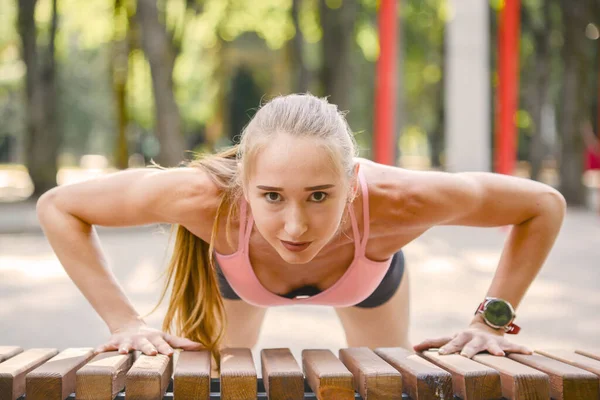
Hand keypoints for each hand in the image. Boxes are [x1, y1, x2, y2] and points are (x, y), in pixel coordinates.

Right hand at [94, 321, 203, 355]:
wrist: (129, 326)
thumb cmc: (152, 336)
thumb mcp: (166, 337)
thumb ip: (182, 342)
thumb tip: (201, 346)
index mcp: (155, 339)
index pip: (163, 344)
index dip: (166, 349)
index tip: (170, 354)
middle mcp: (141, 340)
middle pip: (146, 345)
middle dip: (149, 349)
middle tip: (152, 353)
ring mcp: (127, 341)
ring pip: (126, 345)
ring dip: (125, 348)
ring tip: (124, 352)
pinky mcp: (113, 343)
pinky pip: (105, 346)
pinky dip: (101, 349)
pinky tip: (95, 353)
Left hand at [413, 322, 531, 358]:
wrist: (485, 326)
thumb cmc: (463, 338)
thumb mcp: (449, 339)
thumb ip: (432, 342)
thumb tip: (412, 346)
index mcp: (460, 338)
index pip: (450, 343)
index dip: (446, 348)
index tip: (441, 355)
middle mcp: (475, 338)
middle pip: (470, 344)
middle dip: (468, 350)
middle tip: (465, 356)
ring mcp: (490, 340)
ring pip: (493, 345)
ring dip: (496, 349)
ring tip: (499, 353)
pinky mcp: (503, 343)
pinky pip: (514, 346)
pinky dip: (522, 349)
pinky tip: (531, 352)